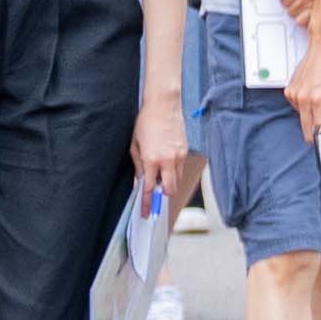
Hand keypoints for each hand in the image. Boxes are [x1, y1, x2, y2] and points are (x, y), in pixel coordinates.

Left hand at [134, 84, 201, 203]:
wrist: (163, 106)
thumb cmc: (146, 122)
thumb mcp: (135, 145)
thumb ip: (138, 165)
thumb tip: (140, 180)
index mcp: (151, 160)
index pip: (149, 188)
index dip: (146, 203)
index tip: (146, 213)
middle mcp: (167, 161)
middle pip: (169, 190)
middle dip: (162, 195)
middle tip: (155, 193)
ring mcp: (178, 156)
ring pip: (177, 181)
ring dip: (168, 183)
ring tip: (159, 174)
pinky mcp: (185, 151)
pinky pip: (180, 168)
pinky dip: (174, 171)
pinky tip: (166, 162)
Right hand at [285, 21, 320, 142]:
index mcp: (320, 101)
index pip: (319, 134)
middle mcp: (304, 99)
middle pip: (308, 131)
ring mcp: (295, 95)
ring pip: (303, 120)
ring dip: (314, 117)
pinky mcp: (290, 91)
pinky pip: (298, 108)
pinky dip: (308, 106)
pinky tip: (316, 94)